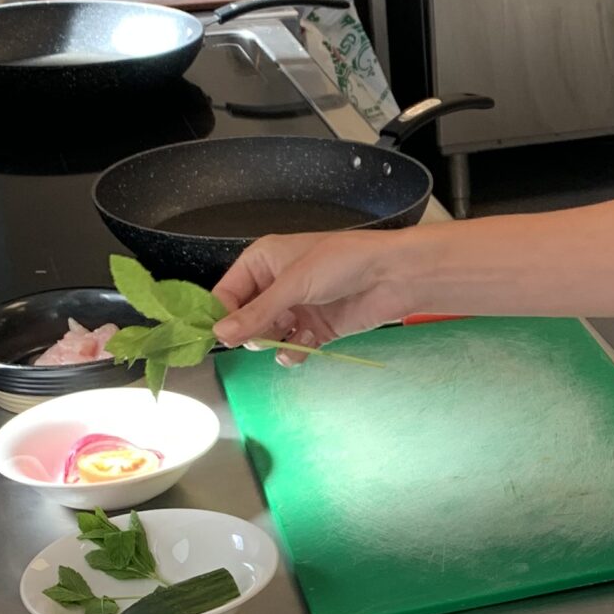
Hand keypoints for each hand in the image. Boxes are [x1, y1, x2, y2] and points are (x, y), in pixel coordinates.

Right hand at [211, 231, 421, 354]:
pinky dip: (295, 352)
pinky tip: (306, 344)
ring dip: (274, 343)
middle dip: (252, 332)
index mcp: (262, 261)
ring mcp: (296, 308)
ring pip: (267, 337)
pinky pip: (292, 348)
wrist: (394, 276)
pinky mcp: (316, 328)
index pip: (226, 293)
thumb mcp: (294, 284)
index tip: (221, 338)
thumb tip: (219, 335)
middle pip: (244, 319)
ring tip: (291, 335)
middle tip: (265, 334)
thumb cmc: (343, 264)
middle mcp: (275, 284)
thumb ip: (256, 313)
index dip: (222, 316)